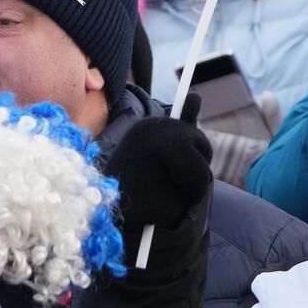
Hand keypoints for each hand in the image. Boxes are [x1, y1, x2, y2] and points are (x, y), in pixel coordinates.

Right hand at [105, 93, 212, 230]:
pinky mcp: (148, 205)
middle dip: (198, 174)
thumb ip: (181, 124)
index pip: (196, 139)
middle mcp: (146, 145)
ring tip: (160, 193)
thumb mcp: (160, 144)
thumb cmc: (138, 175)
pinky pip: (181, 208)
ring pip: (197, 184)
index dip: (195, 152)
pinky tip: (151, 210)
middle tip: (173, 179)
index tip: (179, 158)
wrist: (104, 210)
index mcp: (149, 128)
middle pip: (203, 160)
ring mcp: (146, 172)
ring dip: (188, 193)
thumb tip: (196, 95)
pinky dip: (173, 212)